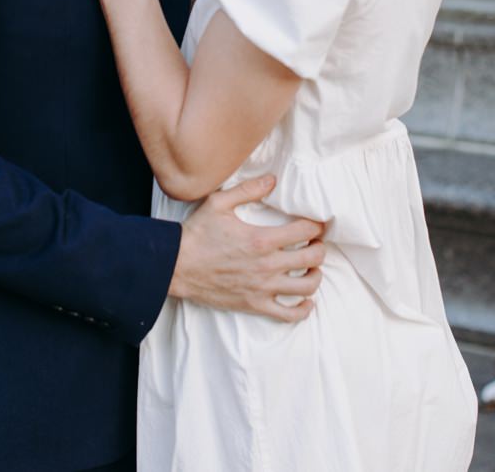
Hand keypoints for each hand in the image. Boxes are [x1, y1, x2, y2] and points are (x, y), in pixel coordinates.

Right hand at [169, 174, 326, 322]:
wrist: (175, 267)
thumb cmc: (197, 234)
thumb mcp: (219, 203)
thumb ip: (248, 189)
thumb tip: (272, 180)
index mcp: (261, 239)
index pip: (306, 230)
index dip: (317, 225)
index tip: (316, 224)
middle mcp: (267, 265)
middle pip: (313, 258)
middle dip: (320, 248)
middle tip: (315, 244)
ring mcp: (262, 288)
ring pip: (306, 287)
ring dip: (315, 276)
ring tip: (311, 268)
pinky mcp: (254, 305)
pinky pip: (288, 314)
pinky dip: (302, 310)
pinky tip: (305, 301)